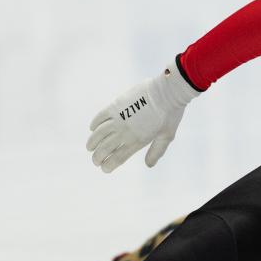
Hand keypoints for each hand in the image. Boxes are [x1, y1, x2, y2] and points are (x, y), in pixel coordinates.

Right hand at [87, 58, 199, 172]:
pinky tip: (92, 128)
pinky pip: (100, 117)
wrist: (167, 92)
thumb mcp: (167, 136)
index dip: (109, 165)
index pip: (118, 158)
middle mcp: (125, 132)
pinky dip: (94, 123)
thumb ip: (156, 151)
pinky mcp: (115, 105)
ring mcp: (119, 118)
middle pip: (105, 148)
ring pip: (99, 134)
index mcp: (138, 141)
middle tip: (95, 161)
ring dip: (92, 142)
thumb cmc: (170, 115)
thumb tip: (149, 165)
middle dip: (97, 157)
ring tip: (89, 147)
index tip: (104, 168)